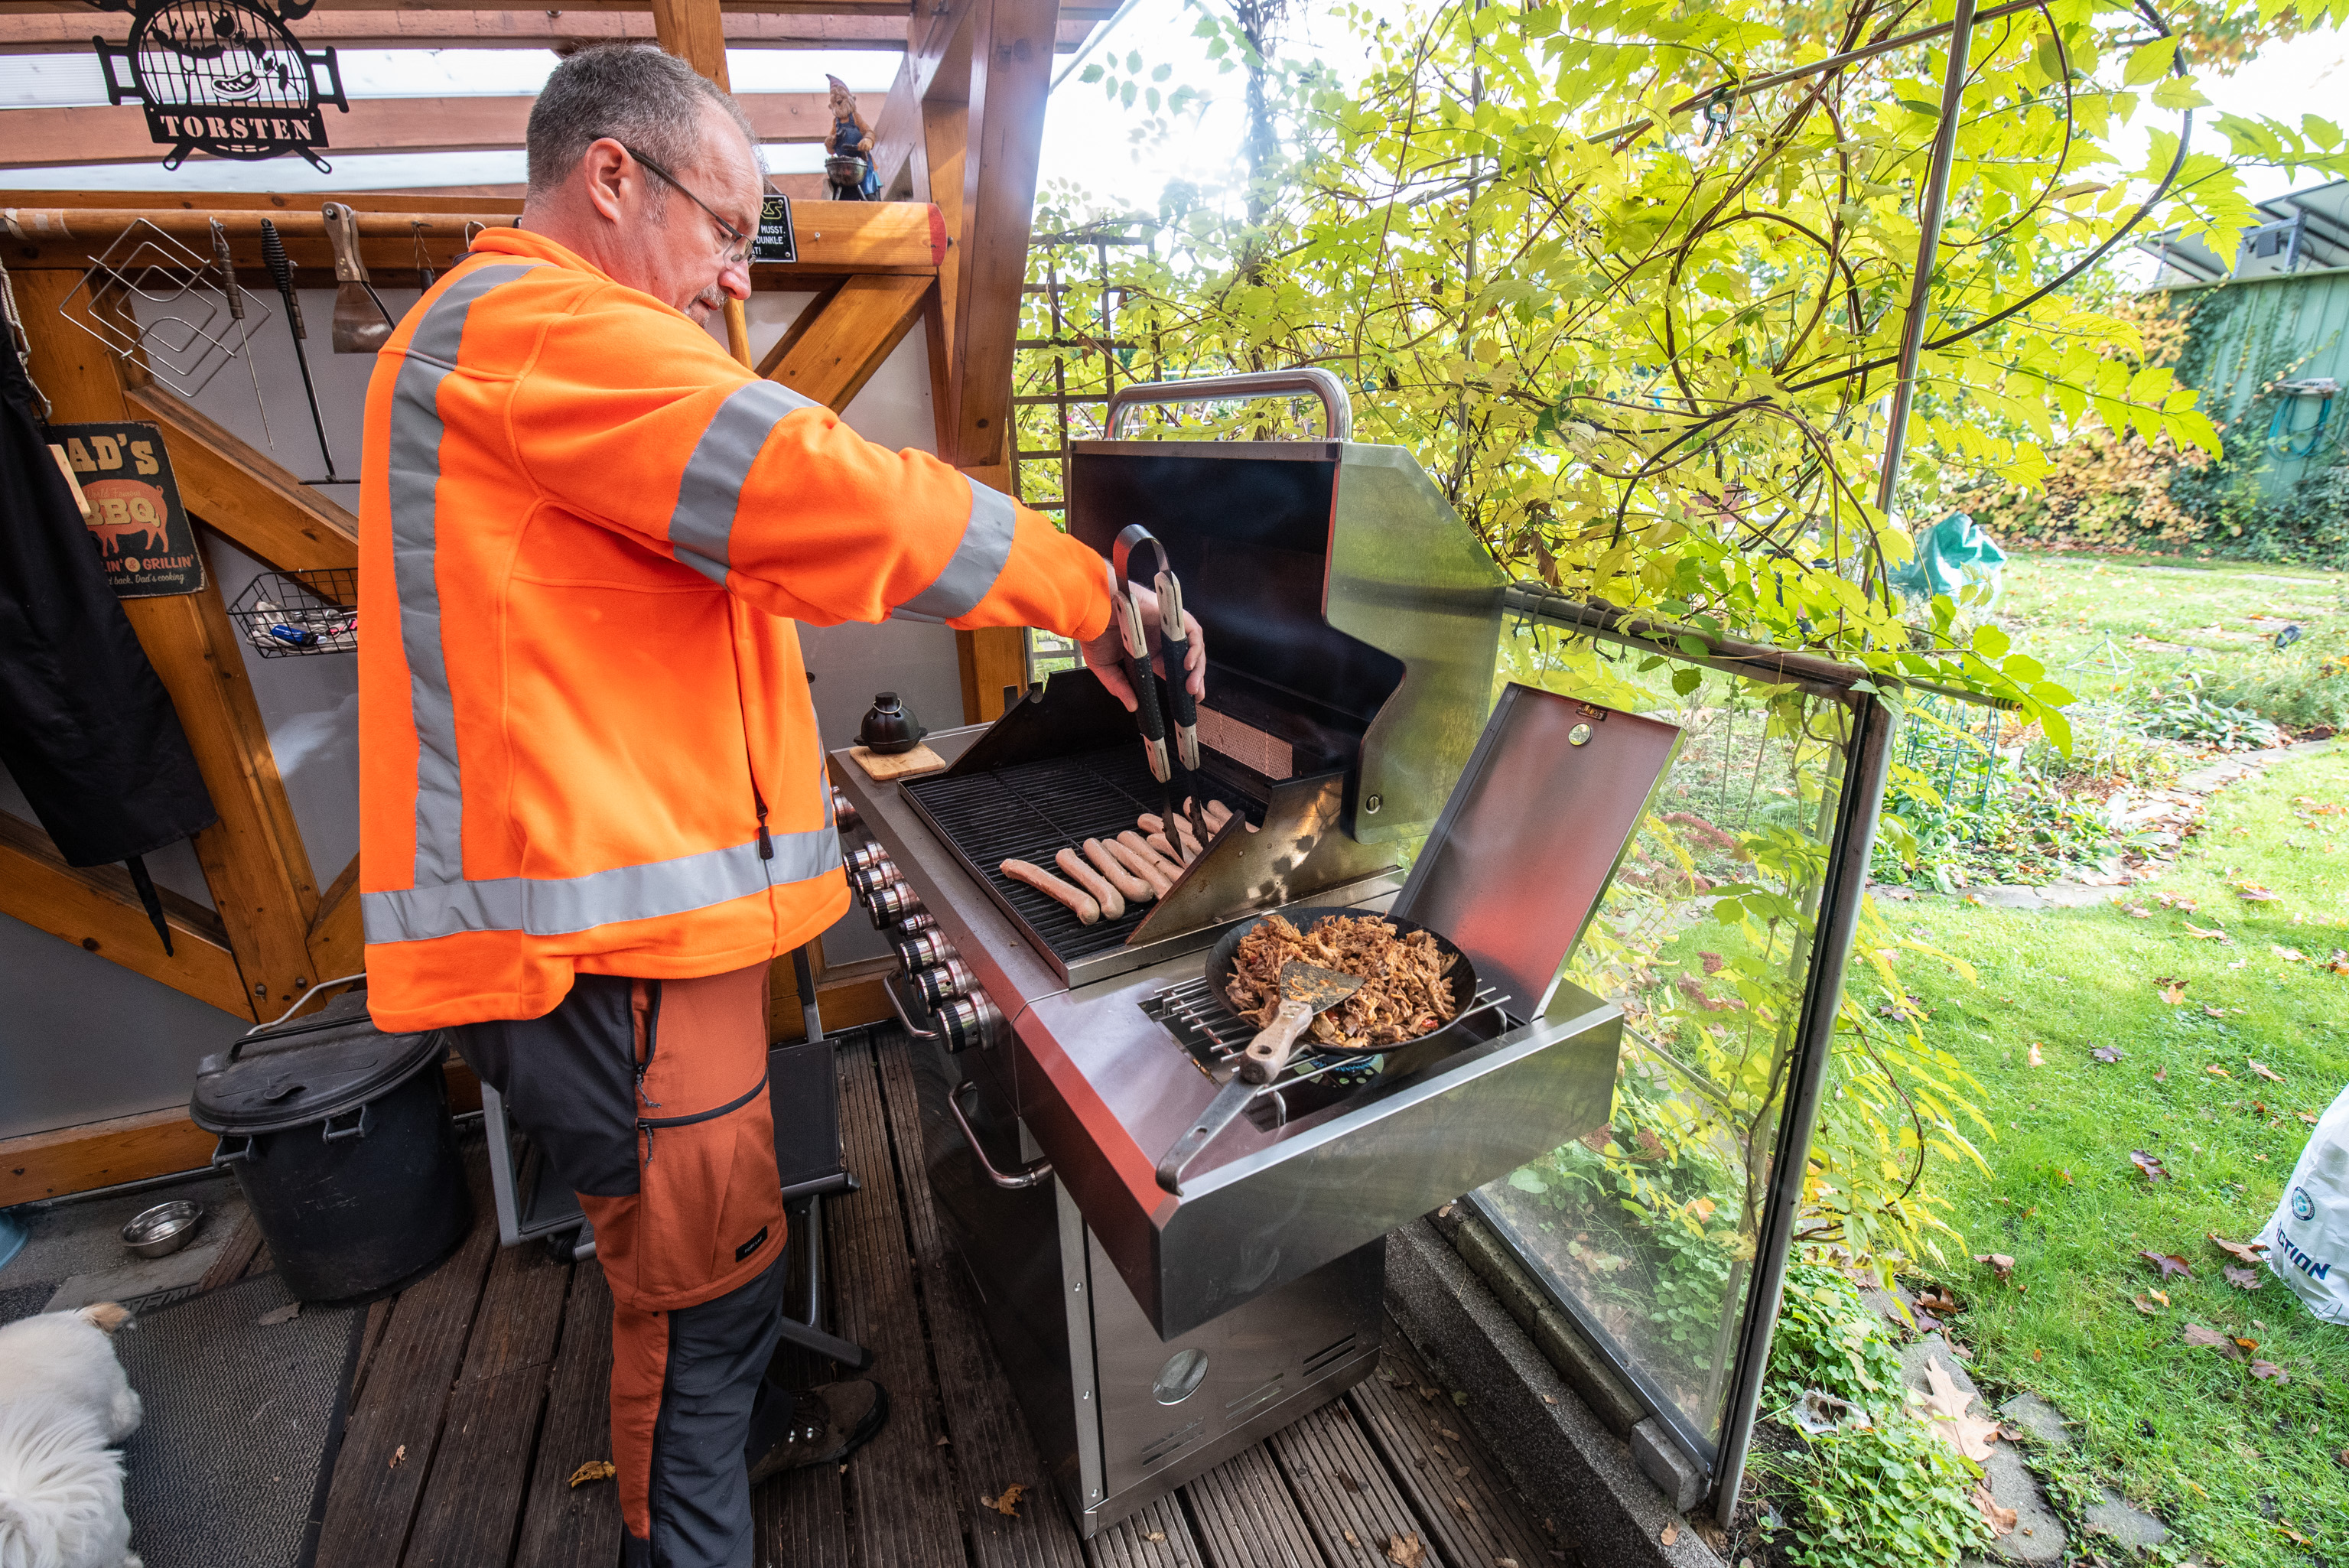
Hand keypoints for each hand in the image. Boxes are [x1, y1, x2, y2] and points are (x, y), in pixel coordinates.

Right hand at [1079, 578, 1205, 713]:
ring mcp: (1166, 626)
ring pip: (1192, 646)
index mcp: (1148, 648)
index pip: (1171, 666)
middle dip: (1193, 678)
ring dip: (1197, 667)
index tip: (1185, 699)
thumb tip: (1132, 706)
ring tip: (1191, 687)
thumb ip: (1119, 686)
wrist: (1091, 610)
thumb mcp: (1106, 666)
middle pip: (1185, 657)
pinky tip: (1188, 665)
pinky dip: (1194, 649)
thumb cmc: (1094, 631)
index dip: (1180, 681)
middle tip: (1194, 696)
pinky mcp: (1171, 615)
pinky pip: (1192, 632)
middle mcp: (1160, 637)